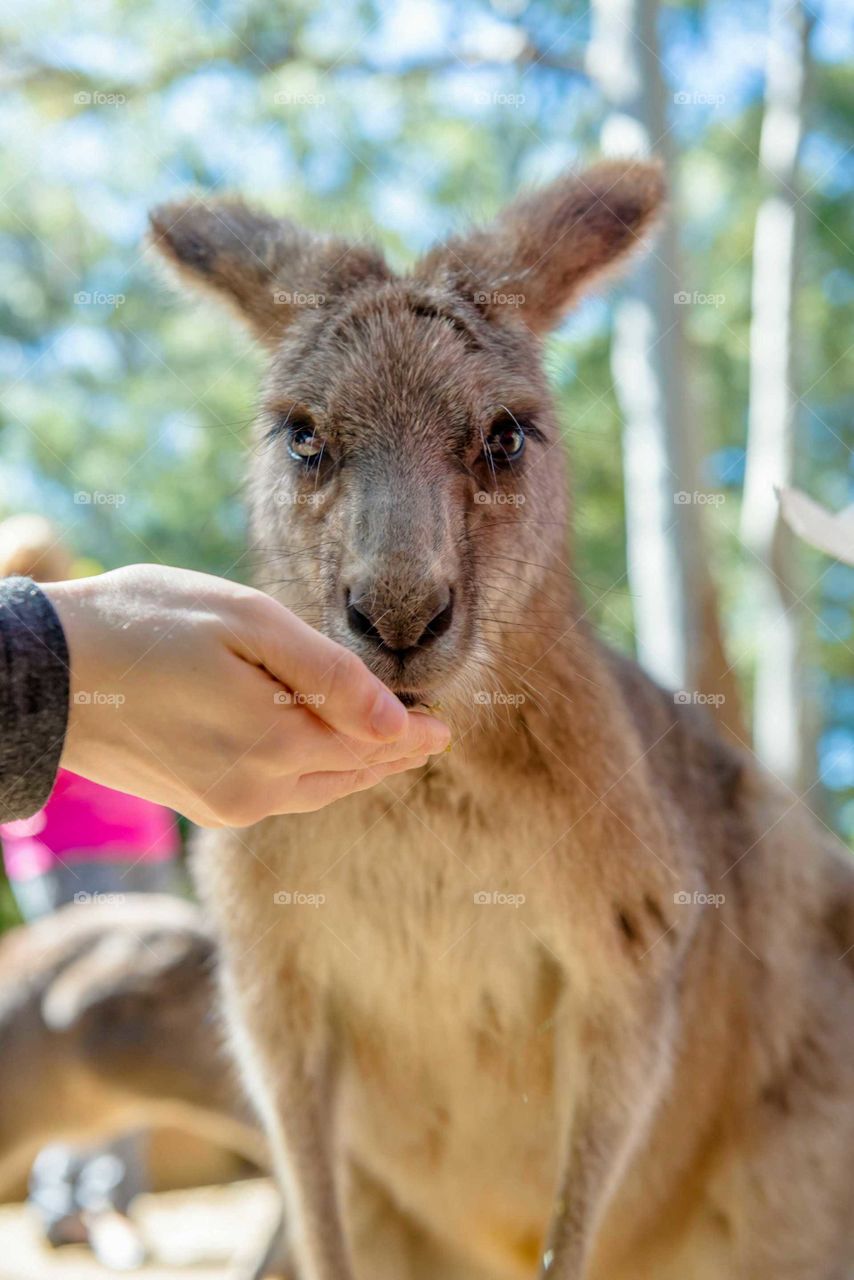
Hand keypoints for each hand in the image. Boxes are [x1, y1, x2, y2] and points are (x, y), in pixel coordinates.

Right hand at [43, 565, 449, 825]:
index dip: (410, 734)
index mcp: (275, 742)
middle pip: (347, 773)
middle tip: (426, 736)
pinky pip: (278, 794)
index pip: (369, 743)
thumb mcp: (247, 625)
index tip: (443, 725)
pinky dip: (312, 775)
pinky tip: (319, 758)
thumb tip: (398, 721)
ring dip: (354, 768)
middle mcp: (256, 788)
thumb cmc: (144, 626)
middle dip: (389, 753)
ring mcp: (225, 803)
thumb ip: (328, 675)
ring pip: (315, 789)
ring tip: (386, 749)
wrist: (44, 674)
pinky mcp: (200, 803)